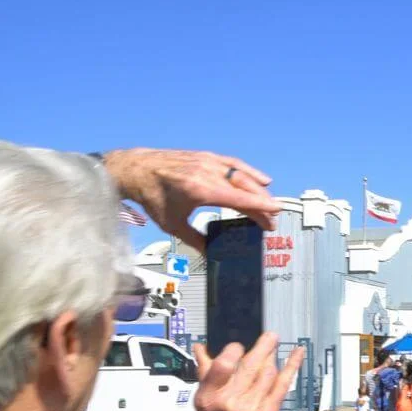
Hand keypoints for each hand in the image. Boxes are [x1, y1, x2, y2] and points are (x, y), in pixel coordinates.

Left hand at [103, 149, 280, 251]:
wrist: (136, 169)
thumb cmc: (152, 195)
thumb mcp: (172, 224)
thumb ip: (195, 240)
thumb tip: (210, 254)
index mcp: (200, 189)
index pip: (238, 199)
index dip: (260, 206)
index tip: (275, 213)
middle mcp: (207, 172)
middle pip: (245, 188)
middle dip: (262, 204)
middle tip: (271, 220)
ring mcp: (208, 162)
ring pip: (242, 175)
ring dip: (259, 189)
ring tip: (270, 202)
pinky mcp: (206, 156)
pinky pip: (233, 164)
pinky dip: (249, 172)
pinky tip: (261, 179)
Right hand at [193, 333, 305, 410]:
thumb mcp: (202, 405)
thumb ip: (204, 373)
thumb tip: (199, 347)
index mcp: (209, 397)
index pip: (222, 365)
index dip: (233, 350)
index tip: (238, 346)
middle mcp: (230, 402)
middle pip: (250, 364)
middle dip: (263, 346)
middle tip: (270, 335)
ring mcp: (251, 407)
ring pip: (267, 372)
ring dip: (273, 357)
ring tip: (273, 349)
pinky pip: (283, 383)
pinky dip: (292, 365)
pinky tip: (297, 352)